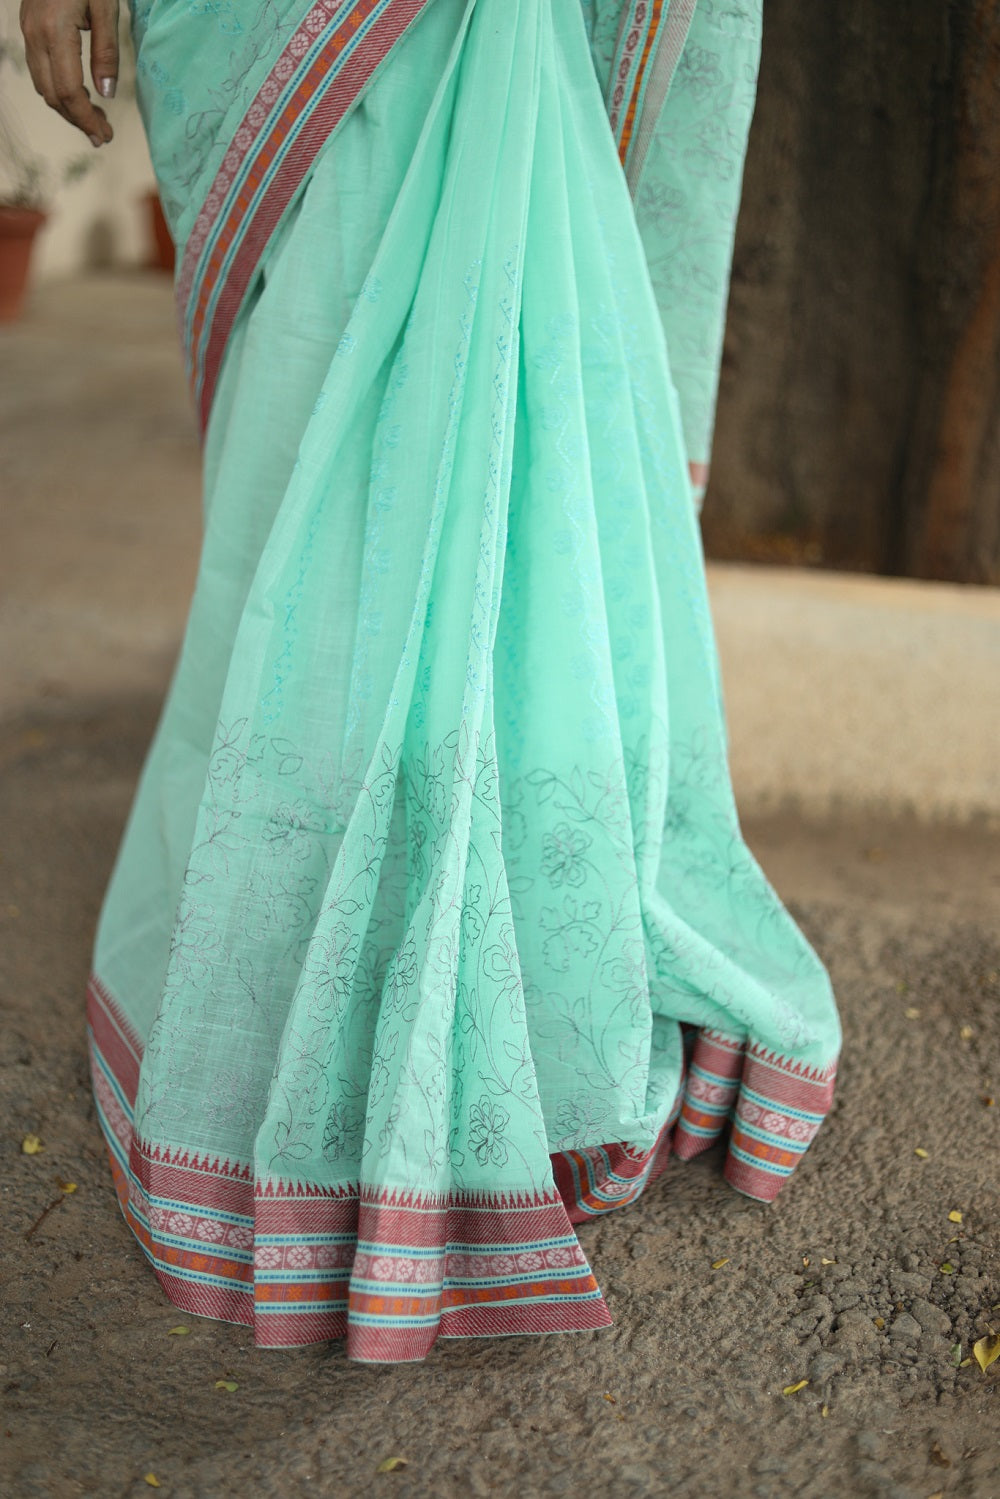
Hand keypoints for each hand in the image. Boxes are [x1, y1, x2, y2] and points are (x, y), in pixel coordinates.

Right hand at [19, 0, 119, 147]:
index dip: (86, 118)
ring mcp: (27, 31)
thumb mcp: (106, 8)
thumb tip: (106, 96)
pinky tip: (78, 95)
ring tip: (94, 121)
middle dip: (77, 119)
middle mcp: (35, 35)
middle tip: (103, 135)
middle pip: (52, 94)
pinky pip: (39, 69)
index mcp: (56, 31)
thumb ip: (106, 53)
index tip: (105, 135)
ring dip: (67, 108)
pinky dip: (57, 89)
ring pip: (42, 85)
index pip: (68, 91)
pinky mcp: (29, 27)